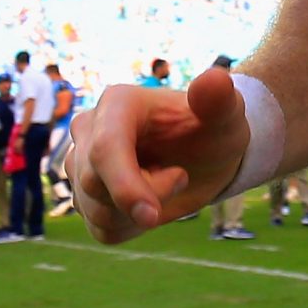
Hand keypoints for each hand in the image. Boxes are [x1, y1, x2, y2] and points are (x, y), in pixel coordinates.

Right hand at [66, 65, 250, 244]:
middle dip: (146, 197)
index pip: (104, 149)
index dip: (125, 186)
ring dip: (139, 215)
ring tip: (165, 183)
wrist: (205, 154)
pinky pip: (101, 229)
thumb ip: (219, 98)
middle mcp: (88, 129)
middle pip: (95, 184)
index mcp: (116, 103)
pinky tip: (150, 204)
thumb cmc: (213, 129)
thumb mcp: (225, 114)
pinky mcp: (86, 196)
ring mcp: (81, 163)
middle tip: (181, 176)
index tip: (153, 218)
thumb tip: (214, 79)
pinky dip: (131, 228)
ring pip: (96, 211)